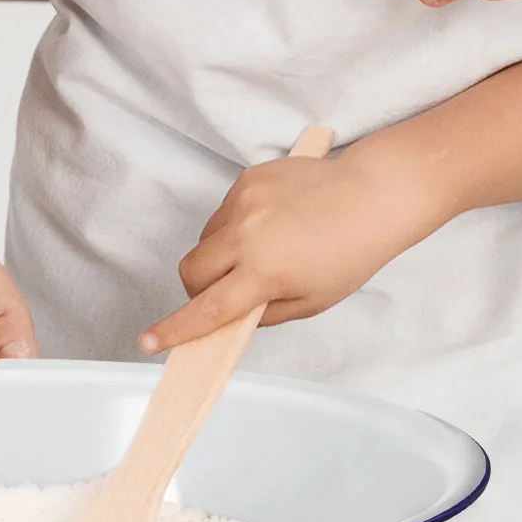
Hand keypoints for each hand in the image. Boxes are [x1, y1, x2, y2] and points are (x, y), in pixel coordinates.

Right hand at [141, 149, 440, 351]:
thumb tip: (227, 316)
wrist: (373, 194)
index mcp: (265, 273)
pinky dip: (235, 226)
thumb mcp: (311, 301)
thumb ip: (263, 312)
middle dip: (196, 288)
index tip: (148, 341)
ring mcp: (244, 203)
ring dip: (219, 254)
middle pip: (190, 270)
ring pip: (205, 240)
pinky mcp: (246, 180)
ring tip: (261, 250)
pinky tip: (270, 224)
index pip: (207, 309)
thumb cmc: (350, 253)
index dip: (175, 329)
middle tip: (223, 291)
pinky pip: (223, 213)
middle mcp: (247, 236)